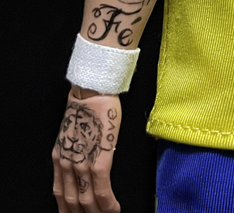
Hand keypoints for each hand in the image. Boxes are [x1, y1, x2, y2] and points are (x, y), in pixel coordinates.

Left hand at [52, 91, 121, 212]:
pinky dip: (108, 204)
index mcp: (61, 157)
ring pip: (87, 200)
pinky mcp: (99, 159)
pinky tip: (113, 209)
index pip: (60, 193)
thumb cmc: (87, 105)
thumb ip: (75, 150)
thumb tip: (85, 165)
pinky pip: (102, 190)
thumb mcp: (73, 132)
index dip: (68, 209)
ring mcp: (82, 163)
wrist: (93, 91)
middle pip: (72, 201)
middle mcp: (68, 164)